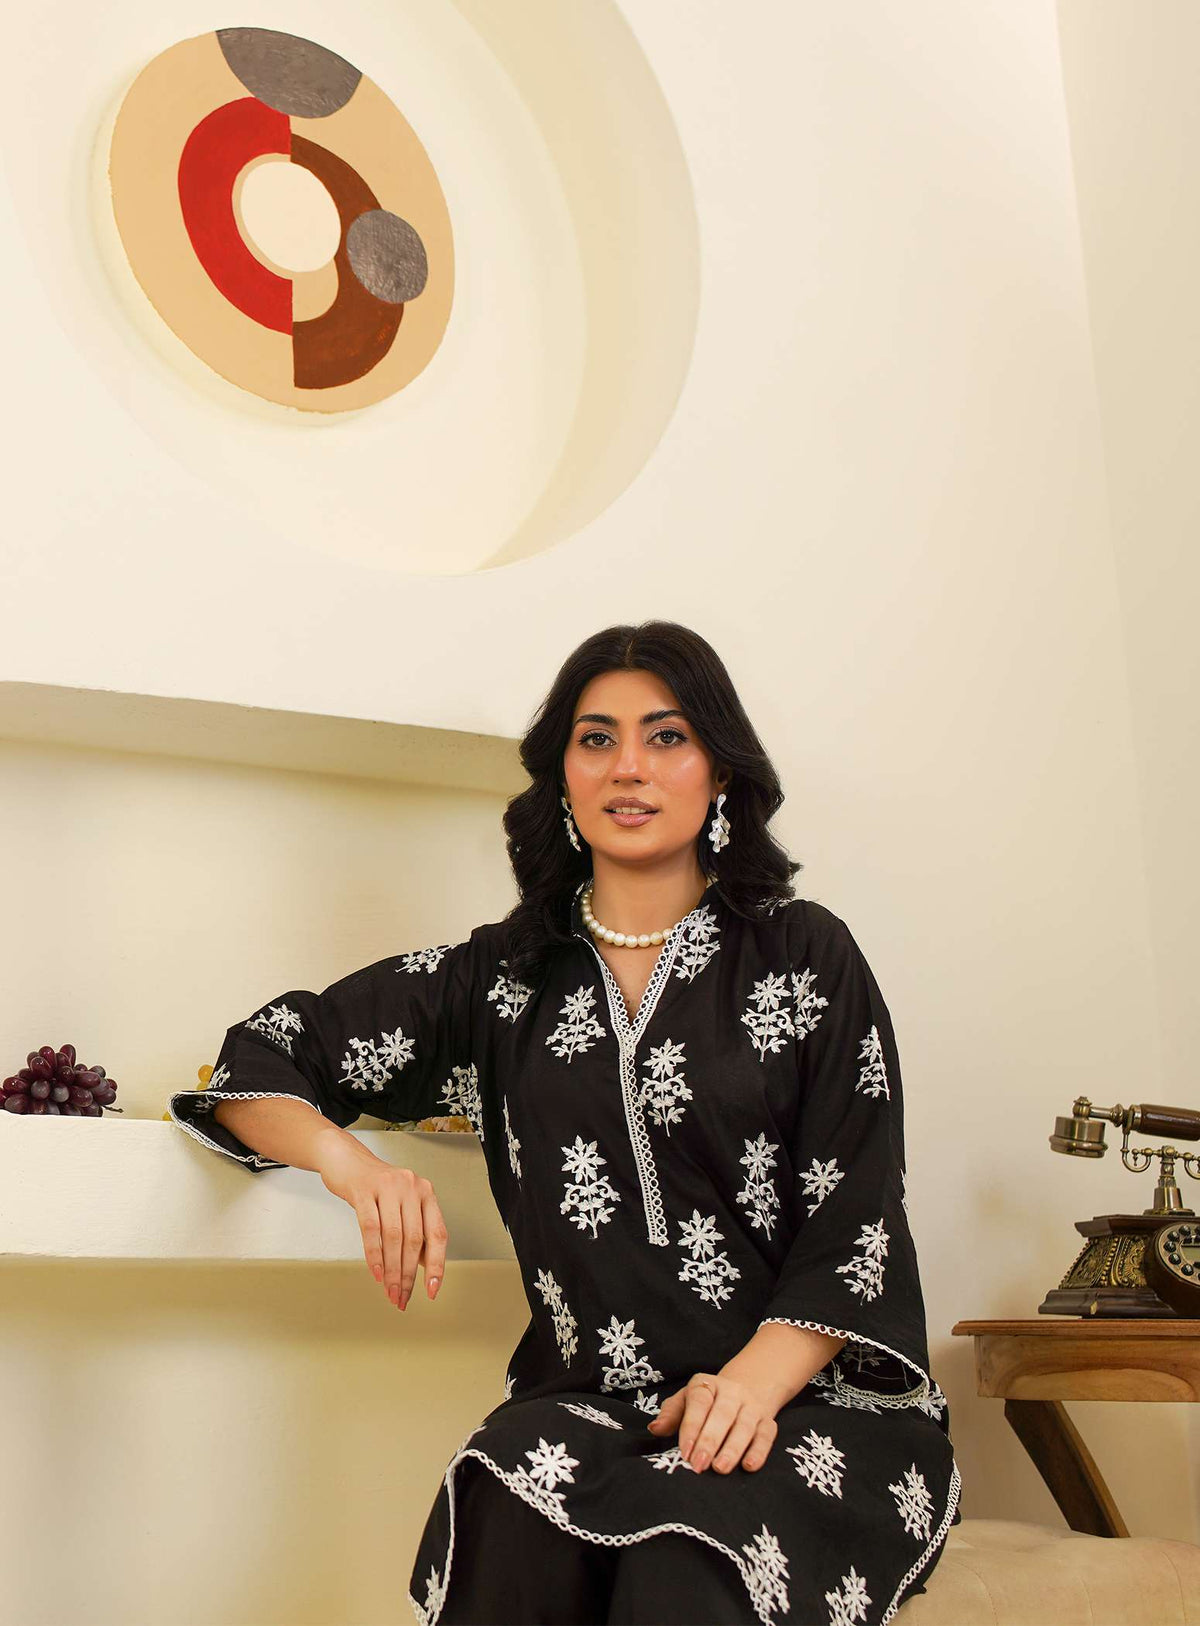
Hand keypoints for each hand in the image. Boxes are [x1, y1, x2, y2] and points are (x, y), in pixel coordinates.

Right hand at [316, 1136, 447, 1310]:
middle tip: (402, 1297)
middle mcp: (412, 1187)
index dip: (436, 1265)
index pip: (438, 1234)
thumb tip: (423, 1269)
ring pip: (394, 1236)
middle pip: (415, 1240)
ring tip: (390, 1291)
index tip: (432, 1290)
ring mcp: (388, 1186)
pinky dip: (374, 1254)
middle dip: (409, 1274)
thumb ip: (413, 1231)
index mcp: (426, 1193)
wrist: (346, 1159)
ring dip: (392, 1270)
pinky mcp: (364, 1190)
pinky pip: (371, 1228)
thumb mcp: (400, 1204)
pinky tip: (375, 1272)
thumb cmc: (375, 1187)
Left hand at [645, 1370, 778, 1472]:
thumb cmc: (707, 1402)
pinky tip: (749, 1466)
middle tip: (699, 1465)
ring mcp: (751, 1406)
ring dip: (733, 1448)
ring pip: (744, 1426)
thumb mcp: (686, 1400)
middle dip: (710, 1440)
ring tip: (720, 1468)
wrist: (747, 1387)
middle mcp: (731, 1392)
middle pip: (722, 1414)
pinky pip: (766, 1435)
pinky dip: (759, 1451)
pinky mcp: (768, 1421)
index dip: (691, 1426)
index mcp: (707, 1384)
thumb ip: (671, 1414)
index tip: (685, 1452)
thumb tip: (655, 1429)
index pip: (699, 1402)